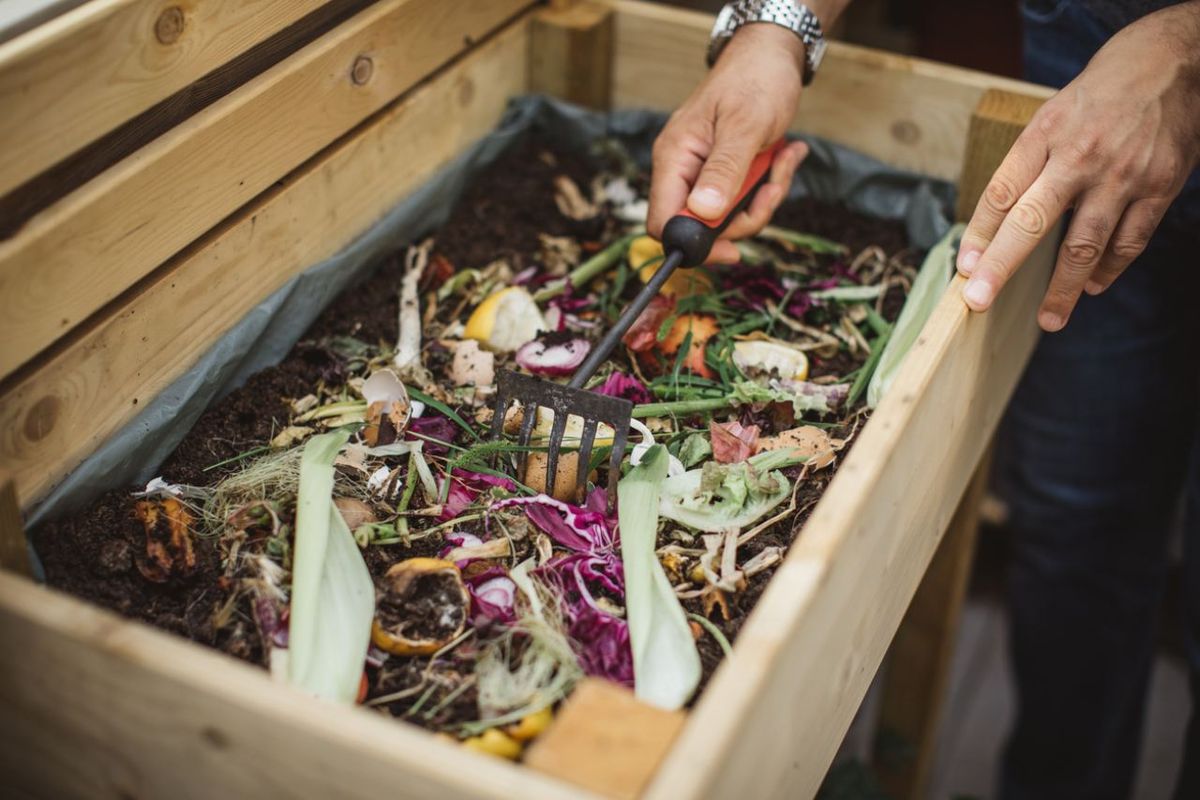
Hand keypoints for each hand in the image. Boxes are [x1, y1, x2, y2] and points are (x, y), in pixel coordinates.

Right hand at [648, 23, 810, 263]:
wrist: (773, 55)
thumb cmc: (756, 80)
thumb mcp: (745, 126)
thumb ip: (724, 170)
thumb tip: (703, 214)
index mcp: (674, 158)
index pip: (663, 222)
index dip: (694, 244)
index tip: (733, 249)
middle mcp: (683, 170)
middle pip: (702, 227)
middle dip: (745, 217)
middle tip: (773, 190)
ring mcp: (705, 173)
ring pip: (729, 217)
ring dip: (764, 198)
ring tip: (785, 160)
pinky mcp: (727, 173)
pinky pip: (744, 199)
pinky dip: (770, 185)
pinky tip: (787, 154)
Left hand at [957, 2, 1199, 330]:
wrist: (1170, 62)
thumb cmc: (1098, 96)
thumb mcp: (1050, 116)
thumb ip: (1026, 167)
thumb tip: (995, 226)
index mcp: (1044, 135)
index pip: (1000, 192)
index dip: (979, 234)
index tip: (964, 270)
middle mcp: (1080, 156)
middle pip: (1031, 221)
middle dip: (1002, 265)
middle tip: (979, 300)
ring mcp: (1122, 174)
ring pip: (1085, 244)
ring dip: (1064, 288)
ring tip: (1048, 320)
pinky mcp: (1160, 186)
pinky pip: (1129, 241)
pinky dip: (1109, 269)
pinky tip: (1093, 286)